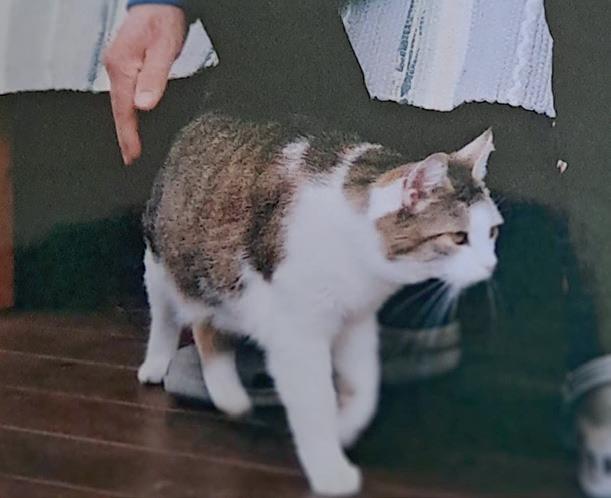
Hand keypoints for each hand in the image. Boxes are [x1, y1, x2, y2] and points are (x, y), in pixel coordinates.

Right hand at [103, 5, 186, 164]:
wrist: (159, 2)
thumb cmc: (163, 22)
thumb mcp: (164, 49)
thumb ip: (155, 78)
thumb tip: (143, 106)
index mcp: (122, 67)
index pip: (123, 111)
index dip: (128, 136)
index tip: (133, 158)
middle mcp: (116, 69)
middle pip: (120, 111)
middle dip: (126, 137)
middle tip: (132, 162)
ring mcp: (119, 68)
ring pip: (122, 105)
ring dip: (128, 127)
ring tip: (135, 150)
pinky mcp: (126, 67)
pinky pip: (126, 96)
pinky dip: (131, 113)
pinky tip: (138, 124)